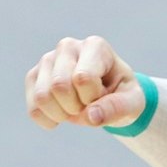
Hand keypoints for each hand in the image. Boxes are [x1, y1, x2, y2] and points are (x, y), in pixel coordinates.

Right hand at [25, 36, 143, 128]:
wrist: (109, 94)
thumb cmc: (122, 93)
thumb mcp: (132, 102)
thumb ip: (117, 108)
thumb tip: (90, 117)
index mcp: (95, 46)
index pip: (83, 78)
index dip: (94, 98)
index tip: (104, 95)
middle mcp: (67, 47)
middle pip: (59, 86)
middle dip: (77, 107)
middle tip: (89, 104)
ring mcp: (47, 60)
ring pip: (42, 98)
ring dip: (62, 115)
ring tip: (77, 107)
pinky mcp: (33, 77)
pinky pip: (33, 110)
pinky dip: (49, 121)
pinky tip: (63, 115)